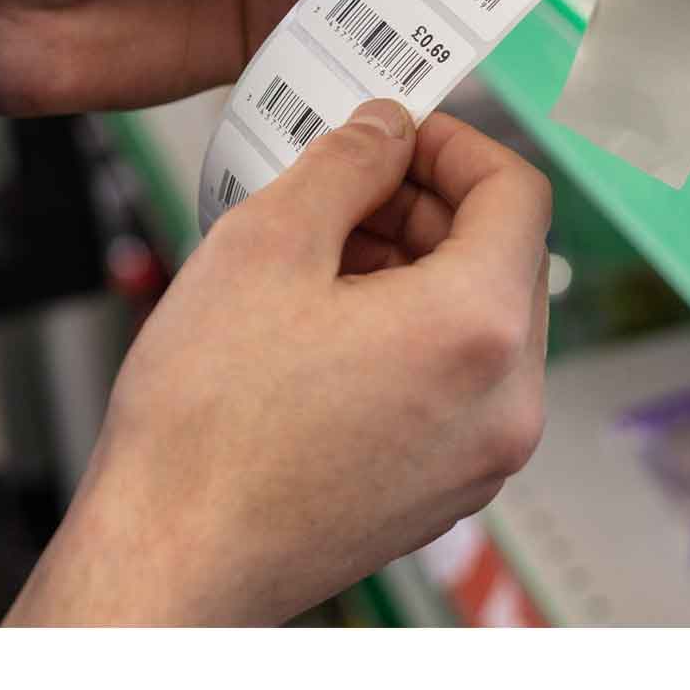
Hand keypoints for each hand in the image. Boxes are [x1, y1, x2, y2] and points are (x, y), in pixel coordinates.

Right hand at [9, 103, 551, 624]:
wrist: (173, 557)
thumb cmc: (205, 432)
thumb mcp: (264, 246)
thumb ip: (344, 165)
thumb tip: (384, 132)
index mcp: (477, 330)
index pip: (516, 193)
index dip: (452, 142)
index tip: (397, 135)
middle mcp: (505, 403)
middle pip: (503, 259)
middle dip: (425, 209)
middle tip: (343, 193)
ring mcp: (480, 458)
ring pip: (477, 325)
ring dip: (413, 273)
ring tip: (316, 264)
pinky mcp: (445, 492)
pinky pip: (453, 386)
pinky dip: (407, 339)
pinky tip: (320, 333)